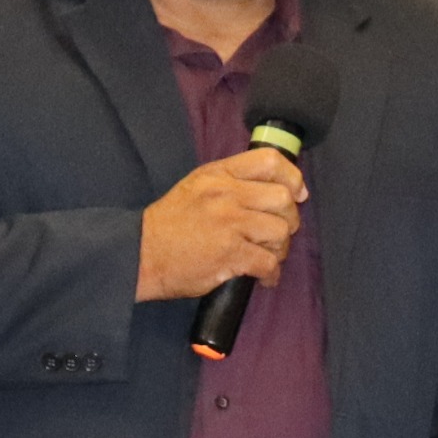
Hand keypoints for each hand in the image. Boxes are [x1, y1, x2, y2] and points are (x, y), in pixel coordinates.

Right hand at [136, 148, 304, 302]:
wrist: (140, 253)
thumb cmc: (170, 224)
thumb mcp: (198, 187)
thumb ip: (233, 182)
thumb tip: (277, 187)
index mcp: (218, 174)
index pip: (269, 160)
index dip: (293, 177)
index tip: (297, 193)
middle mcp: (225, 194)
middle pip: (283, 199)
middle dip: (289, 219)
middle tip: (277, 232)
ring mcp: (228, 224)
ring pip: (280, 232)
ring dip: (280, 249)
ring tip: (266, 255)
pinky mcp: (229, 254)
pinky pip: (269, 262)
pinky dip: (271, 274)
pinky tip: (263, 277)